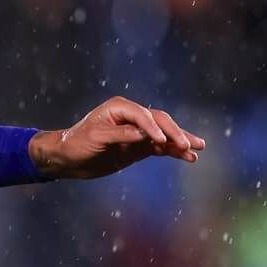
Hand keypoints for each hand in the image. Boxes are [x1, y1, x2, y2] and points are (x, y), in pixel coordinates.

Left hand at [30, 97, 204, 179]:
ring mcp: (137, 132)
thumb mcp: (95, 138)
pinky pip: (161, 147)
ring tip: (199, 148)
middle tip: (189, 144)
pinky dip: (173, 152)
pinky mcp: (139, 146)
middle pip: (160, 122)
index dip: (153, 128)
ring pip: (164, 134)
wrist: (67, 158)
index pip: (143, 115)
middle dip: (175, 133)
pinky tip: (188, 157)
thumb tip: (144, 135)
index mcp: (120, 107)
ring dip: (180, 141)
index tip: (161, 142)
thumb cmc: (76, 143)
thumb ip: (120, 135)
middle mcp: (132, 116)